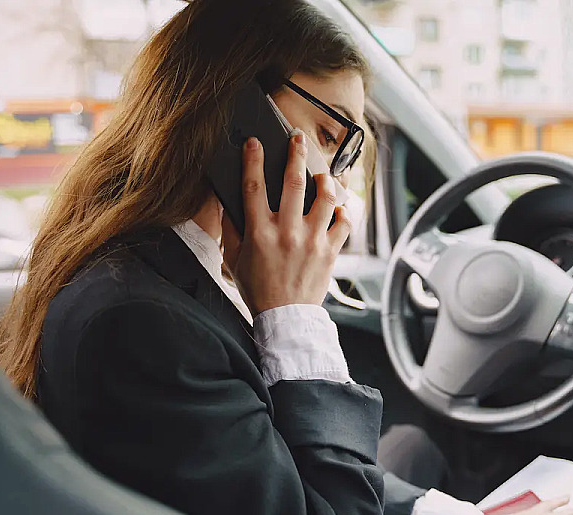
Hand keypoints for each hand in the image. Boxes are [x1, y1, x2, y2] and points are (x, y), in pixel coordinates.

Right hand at [221, 133, 351, 315]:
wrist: (285, 318)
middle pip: (294, 182)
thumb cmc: (258, 288)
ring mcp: (312, 241)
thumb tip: (229, 201)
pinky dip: (344, 210)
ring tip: (321, 173)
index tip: (254, 141)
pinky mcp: (330, 251)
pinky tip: (339, 205)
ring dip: (325, 179)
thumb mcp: (234, 259)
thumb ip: (231, 229)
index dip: (252, 159)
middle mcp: (288, 232)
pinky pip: (344, 222)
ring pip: (325, 197)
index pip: (254, 186)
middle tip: (297, 138)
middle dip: (296, 154)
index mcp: (260, 233)